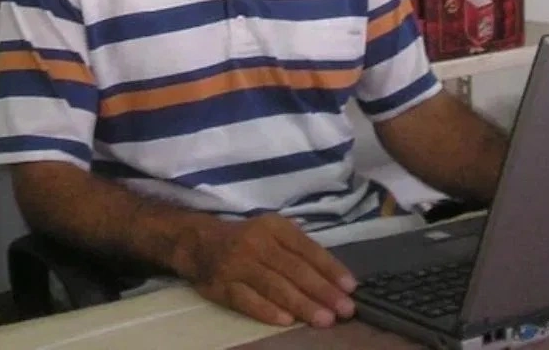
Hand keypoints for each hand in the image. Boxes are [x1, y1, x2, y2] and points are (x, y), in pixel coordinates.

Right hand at [184, 213, 357, 327]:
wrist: (198, 242)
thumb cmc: (245, 238)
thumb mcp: (271, 230)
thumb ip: (298, 246)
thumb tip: (333, 274)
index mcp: (273, 227)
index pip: (307, 248)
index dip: (330, 268)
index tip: (350, 287)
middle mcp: (257, 243)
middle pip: (294, 269)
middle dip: (323, 291)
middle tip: (345, 310)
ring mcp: (238, 265)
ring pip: (274, 286)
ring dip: (302, 304)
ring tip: (324, 319)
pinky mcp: (222, 285)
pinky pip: (247, 300)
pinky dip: (267, 310)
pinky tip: (286, 320)